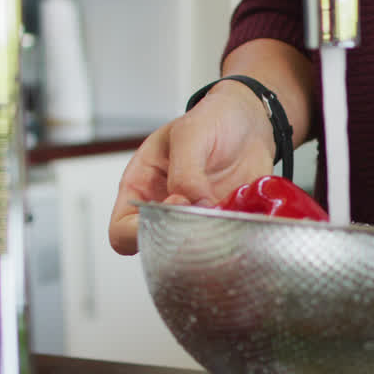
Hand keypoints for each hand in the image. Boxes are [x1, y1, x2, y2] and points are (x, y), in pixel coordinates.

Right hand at [108, 80, 276, 254]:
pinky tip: (248, 214)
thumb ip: (185, 171)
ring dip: (214, 240)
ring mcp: (197, 222)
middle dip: (182, 240)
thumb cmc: (211, 120)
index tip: (174, 207)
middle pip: (159, 249)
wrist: (251, 121)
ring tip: (231, 211)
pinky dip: (240, 237)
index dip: (141, 231)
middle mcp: (166, 211)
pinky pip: (230, 245)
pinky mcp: (226, 226)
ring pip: (196, 254)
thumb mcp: (190, 133)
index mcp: (141, 189)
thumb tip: (194, 207)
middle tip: (208, 213)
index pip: (122, 231)